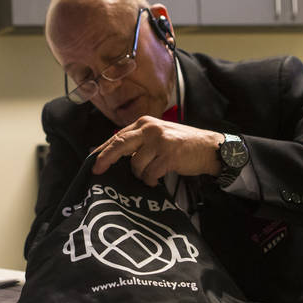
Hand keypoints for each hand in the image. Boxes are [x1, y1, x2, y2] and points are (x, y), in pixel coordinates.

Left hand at [92, 116, 222, 186]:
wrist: (209, 148)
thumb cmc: (181, 144)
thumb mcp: (157, 136)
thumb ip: (138, 142)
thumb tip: (112, 155)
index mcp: (144, 123)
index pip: (117, 136)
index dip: (103, 150)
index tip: (93, 163)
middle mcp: (150, 129)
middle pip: (119, 145)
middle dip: (106, 159)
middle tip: (98, 171)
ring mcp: (160, 141)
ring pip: (136, 165)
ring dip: (141, 174)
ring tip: (152, 173)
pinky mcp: (169, 155)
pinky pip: (150, 173)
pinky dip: (151, 179)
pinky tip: (158, 177)